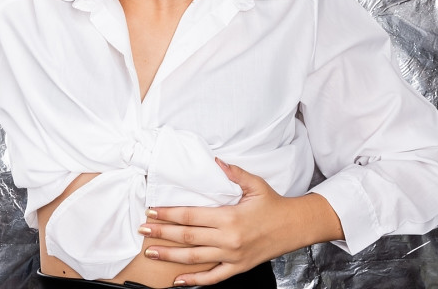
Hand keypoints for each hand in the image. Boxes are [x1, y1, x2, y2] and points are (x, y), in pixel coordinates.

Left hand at [140, 158, 343, 285]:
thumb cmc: (273, 203)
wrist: (295, 227)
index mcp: (229, 217)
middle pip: (187, 237)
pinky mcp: (238, 268)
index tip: (152, 211)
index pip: (191, 216)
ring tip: (151, 252)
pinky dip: (194, 281)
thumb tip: (215, 160)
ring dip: (170, 256)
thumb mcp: (255, 184)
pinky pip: (213, 278)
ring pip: (195, 258)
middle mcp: (228, 239)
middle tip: (143, 230)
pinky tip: (178, 280)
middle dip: (162, 233)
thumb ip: (233, 173)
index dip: (169, 214)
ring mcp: (232, 256)